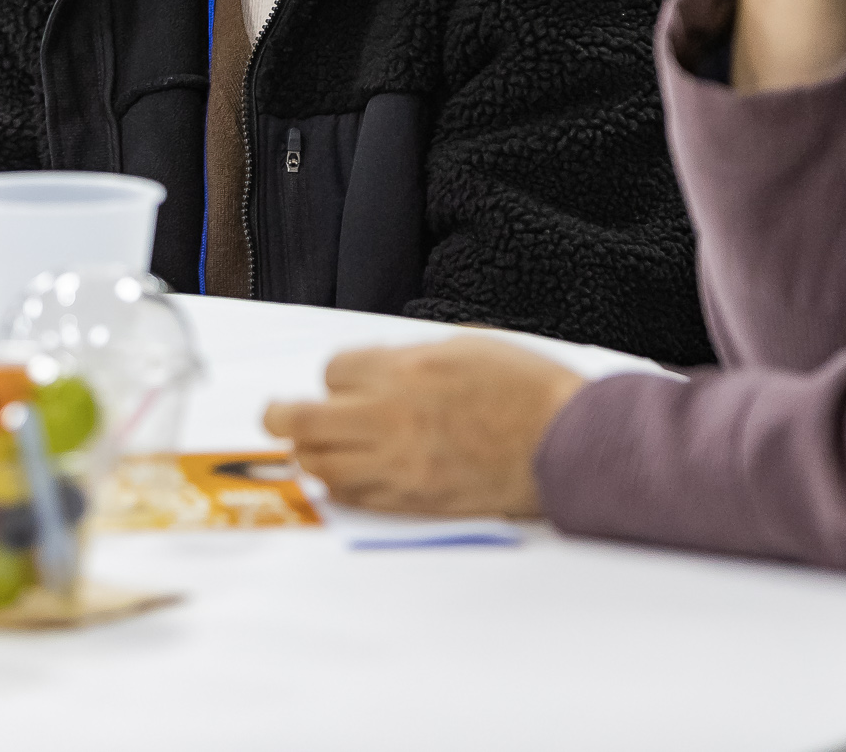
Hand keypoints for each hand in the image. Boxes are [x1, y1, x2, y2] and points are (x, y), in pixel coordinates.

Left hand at [259, 337, 585, 516]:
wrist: (569, 444)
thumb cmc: (528, 390)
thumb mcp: (463, 345)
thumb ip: (410, 357)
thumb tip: (379, 369)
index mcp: (402, 370)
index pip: (332, 372)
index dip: (338, 376)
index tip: (348, 381)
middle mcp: (389, 417)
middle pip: (301, 420)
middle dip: (281, 415)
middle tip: (277, 415)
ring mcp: (399, 463)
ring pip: (319, 465)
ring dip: (307, 454)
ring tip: (307, 447)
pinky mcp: (414, 499)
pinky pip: (355, 497)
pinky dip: (340, 487)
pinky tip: (344, 477)